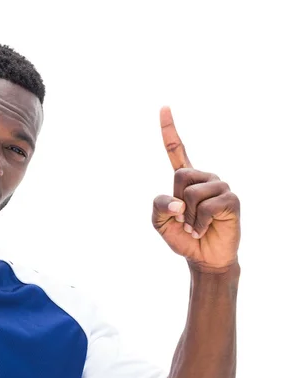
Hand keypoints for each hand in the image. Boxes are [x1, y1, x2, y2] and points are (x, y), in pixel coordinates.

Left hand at [152, 107, 240, 271]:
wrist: (204, 257)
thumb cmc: (183, 236)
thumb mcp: (159, 222)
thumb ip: (158, 206)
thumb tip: (178, 202)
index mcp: (185, 179)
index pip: (176, 149)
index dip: (169, 129)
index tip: (164, 106)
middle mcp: (204, 177)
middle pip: (180, 176)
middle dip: (176, 202)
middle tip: (183, 219)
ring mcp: (219, 186)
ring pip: (191, 193)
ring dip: (187, 217)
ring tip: (194, 225)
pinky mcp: (231, 199)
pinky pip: (205, 207)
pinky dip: (198, 223)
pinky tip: (203, 229)